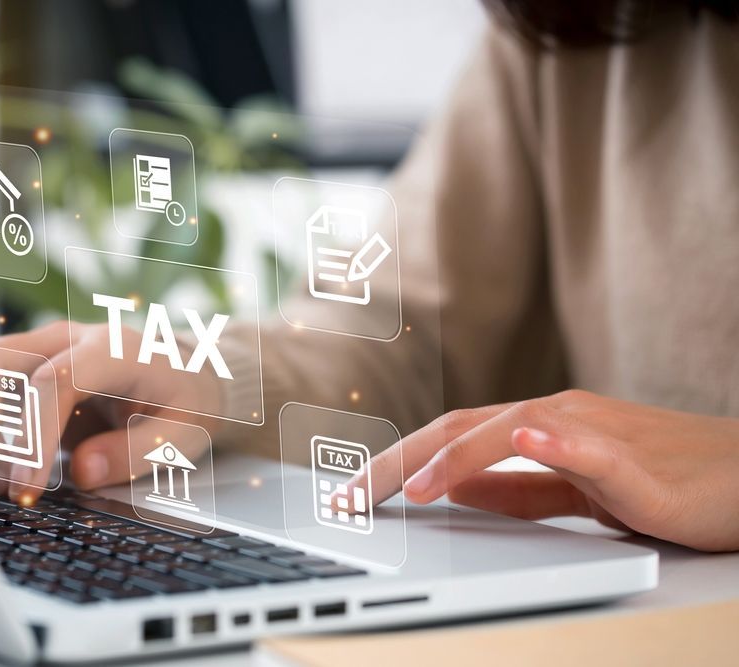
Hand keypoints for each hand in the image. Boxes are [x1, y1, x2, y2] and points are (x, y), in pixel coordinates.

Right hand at [0, 321, 221, 503]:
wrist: (185, 372)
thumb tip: (81, 472)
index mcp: (111, 349)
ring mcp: (34, 345)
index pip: (52, 382)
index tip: (25, 491)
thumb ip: (135, 453)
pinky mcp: (14, 364)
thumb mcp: (181, 436)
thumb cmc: (184, 403)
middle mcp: (64, 338)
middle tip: (2, 489)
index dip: (30, 438)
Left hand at [367, 390, 738, 551]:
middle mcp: (556, 416)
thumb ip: (518, 489)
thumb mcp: (573, 489)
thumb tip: (455, 491)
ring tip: (406, 488)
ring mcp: (596, 431)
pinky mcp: (636, 461)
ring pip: (510, 431)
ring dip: (452, 457)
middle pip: (458, 429)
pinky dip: (555, 440)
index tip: (350, 495)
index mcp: (537, 425)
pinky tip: (526, 436)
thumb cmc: (665, 482)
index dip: (393, 462)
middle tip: (348, 499)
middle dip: (396, 463)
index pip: (447, 437)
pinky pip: (591, 446)